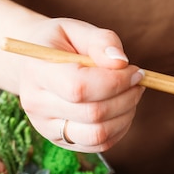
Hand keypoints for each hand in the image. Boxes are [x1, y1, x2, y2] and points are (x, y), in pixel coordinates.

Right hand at [11, 18, 144, 152]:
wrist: (35, 64)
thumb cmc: (61, 43)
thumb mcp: (77, 29)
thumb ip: (101, 41)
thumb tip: (121, 63)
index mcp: (37, 71)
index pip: (79, 87)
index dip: (115, 81)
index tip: (134, 70)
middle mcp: (36, 104)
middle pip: (93, 114)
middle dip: (126, 97)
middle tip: (138, 80)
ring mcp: (46, 126)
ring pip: (98, 134)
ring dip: (126, 114)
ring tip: (132, 94)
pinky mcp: (60, 140)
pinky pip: (99, 144)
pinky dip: (120, 128)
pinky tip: (122, 108)